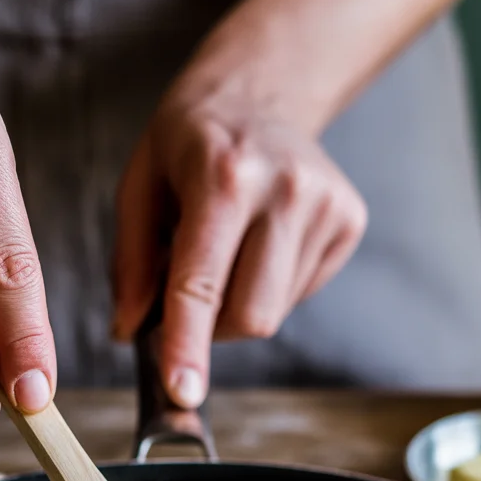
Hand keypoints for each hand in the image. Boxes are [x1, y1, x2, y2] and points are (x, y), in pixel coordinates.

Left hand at [113, 89, 366, 407]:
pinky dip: (268, 287)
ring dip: (237, 306)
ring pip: (274, 313)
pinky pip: (298, 296)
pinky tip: (260, 242)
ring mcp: (326, 205)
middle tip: (188, 293)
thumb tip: (130, 333)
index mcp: (224, 176)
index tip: (183, 392)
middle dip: (210, 328)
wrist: (263, 88)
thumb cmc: (190, 141)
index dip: (188, 345)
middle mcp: (286, 189)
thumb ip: (131, 264)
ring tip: (227, 250)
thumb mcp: (139, 184)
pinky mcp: (350, 221)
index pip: (202, 283)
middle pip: (251, 316)